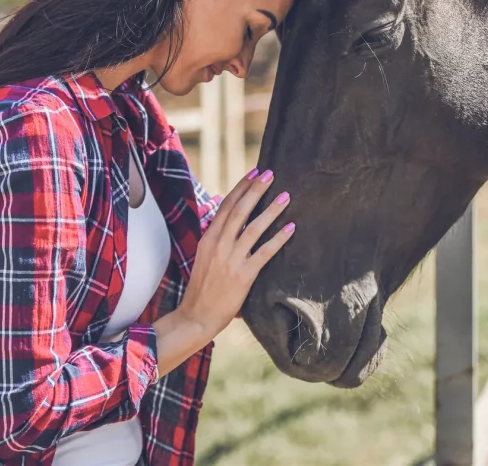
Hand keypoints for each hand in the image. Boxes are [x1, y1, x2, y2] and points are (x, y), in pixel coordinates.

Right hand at [176, 168, 292, 340]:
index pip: (226, 205)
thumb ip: (216, 237)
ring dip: (271, 210)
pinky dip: (279, 238)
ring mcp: (231, 259)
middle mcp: (218, 244)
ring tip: (286, 196)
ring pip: (254, 228)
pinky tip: (291, 227)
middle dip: (256, 190)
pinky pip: (265, 252)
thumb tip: (227, 218)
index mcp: (208, 238)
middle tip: (271, 174)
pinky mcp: (244, 275)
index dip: (241, 187)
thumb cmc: (203, 286)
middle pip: (240, 210)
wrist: (196, 315)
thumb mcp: (204, 255)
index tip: (254, 172)